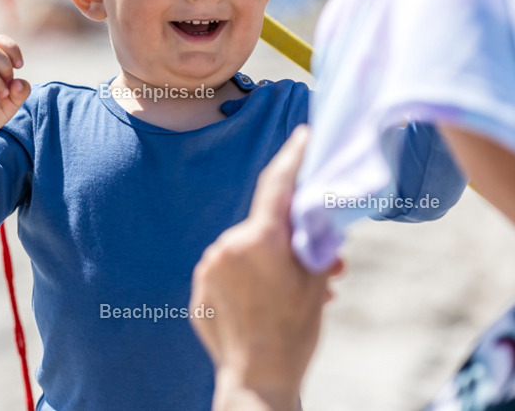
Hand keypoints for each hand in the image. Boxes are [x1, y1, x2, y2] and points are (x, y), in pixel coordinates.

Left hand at [190, 126, 341, 410]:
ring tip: (287, 293)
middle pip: (263, 224)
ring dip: (265, 261)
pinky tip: (261, 303)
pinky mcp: (199, 287)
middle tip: (316, 259)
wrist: (257, 379)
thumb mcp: (315, 281)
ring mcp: (209, 266)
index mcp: (261, 238)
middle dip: (287, 237)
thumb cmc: (293, 332)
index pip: (277, 184)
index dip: (293, 156)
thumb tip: (312, 217)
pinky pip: (226, 270)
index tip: (303, 135)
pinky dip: (245, 279)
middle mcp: (229, 244)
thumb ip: (312, 240)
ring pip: (245, 248)